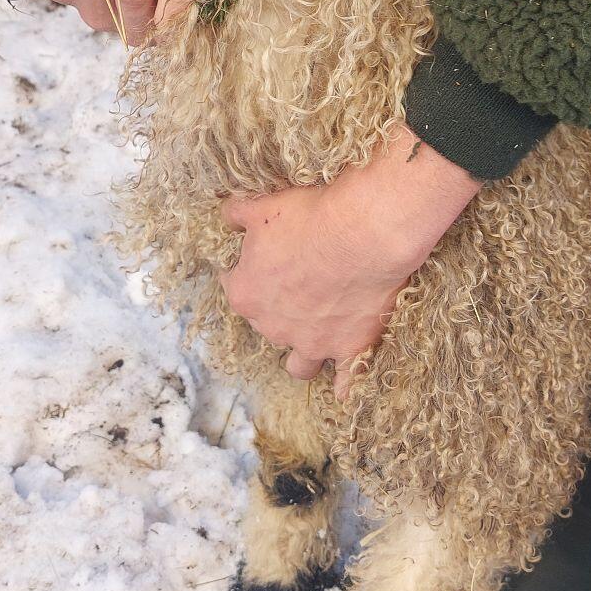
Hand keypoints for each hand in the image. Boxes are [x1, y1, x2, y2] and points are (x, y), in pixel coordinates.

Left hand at [220, 123, 481, 393]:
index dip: (248, 271)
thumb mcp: (264, 207)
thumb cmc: (311, 217)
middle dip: (277, 308)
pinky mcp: (349, 348)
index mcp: (246, 294)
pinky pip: (346, 381)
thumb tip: (227, 216)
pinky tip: (347, 384)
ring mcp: (312, 342)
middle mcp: (273, 327)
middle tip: (300, 282)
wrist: (364, 232)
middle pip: (266, 324)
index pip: (234, 286)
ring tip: (314, 336)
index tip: (265, 258)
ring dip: (302, 353)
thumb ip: (237, 215)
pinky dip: (346, 383)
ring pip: (299, 364)